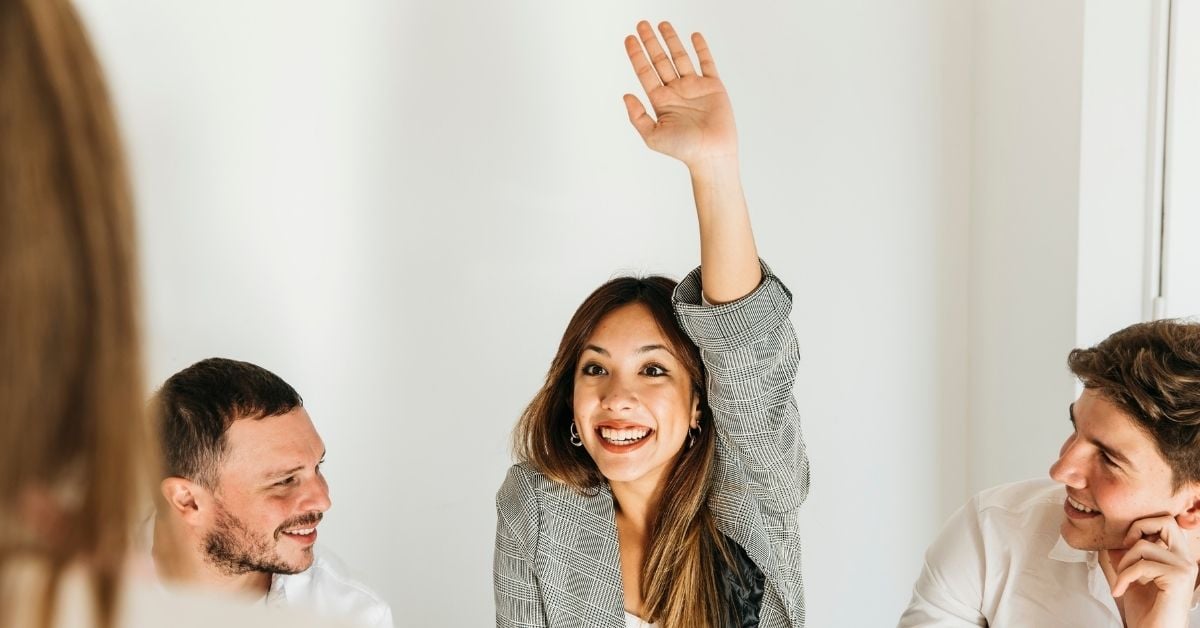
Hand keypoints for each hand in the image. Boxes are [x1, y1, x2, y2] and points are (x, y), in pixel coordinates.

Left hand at [622, 21, 736, 168]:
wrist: (711, 154)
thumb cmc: (684, 150)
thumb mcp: (652, 136)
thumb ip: (637, 116)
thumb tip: (625, 95)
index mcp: (661, 100)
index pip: (645, 72)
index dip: (636, 54)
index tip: (629, 39)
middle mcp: (676, 91)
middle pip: (660, 60)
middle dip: (650, 42)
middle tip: (641, 24)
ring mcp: (695, 87)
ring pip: (680, 57)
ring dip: (671, 40)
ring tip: (662, 23)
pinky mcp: (713, 86)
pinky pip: (706, 63)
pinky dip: (701, 48)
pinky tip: (694, 35)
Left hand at [1108, 515, 1197, 627]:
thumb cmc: (1146, 613)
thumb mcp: (1130, 579)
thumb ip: (1124, 559)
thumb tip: (1112, 543)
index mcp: (1178, 557)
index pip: (1166, 522)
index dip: (1142, 525)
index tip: (1126, 544)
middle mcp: (1186, 559)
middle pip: (1166, 521)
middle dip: (1138, 528)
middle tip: (1125, 546)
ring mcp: (1184, 568)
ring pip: (1144, 545)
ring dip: (1123, 564)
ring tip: (1121, 582)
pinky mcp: (1178, 578)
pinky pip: (1141, 566)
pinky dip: (1123, 577)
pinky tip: (1120, 591)